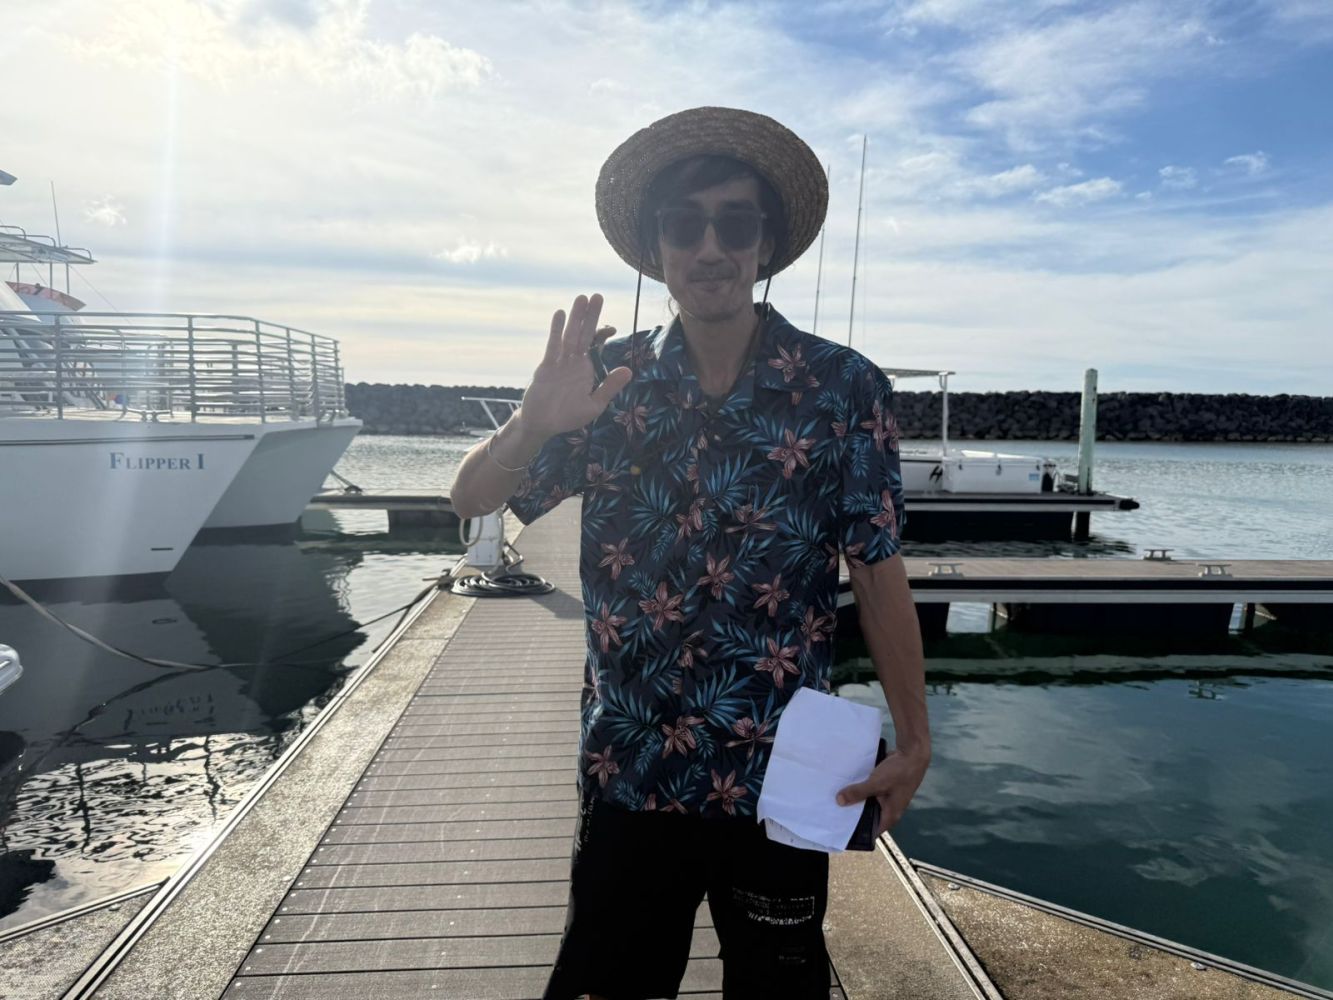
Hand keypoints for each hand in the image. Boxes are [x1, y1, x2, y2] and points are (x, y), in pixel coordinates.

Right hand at [519, 293, 632, 439]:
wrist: (542, 425)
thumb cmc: (568, 416)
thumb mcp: (594, 405)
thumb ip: (609, 387)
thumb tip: (629, 370)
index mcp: (586, 370)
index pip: (596, 346)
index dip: (603, 333)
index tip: (613, 326)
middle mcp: (573, 362)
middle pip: (584, 334)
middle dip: (590, 316)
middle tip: (597, 296)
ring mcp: (559, 363)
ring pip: (569, 336)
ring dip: (575, 317)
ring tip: (581, 298)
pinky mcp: (546, 367)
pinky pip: (552, 346)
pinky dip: (556, 330)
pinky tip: (560, 314)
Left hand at [835, 746, 929, 836]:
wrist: (912, 753)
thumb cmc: (899, 772)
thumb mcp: (876, 783)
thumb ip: (858, 792)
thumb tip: (839, 801)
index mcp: (890, 815)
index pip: (871, 831)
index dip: (856, 832)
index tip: (840, 828)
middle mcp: (889, 809)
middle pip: (867, 816)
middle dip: (852, 813)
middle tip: (833, 811)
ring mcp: (887, 797)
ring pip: (867, 802)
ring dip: (855, 798)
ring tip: (835, 798)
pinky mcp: (884, 787)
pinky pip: (869, 791)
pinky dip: (860, 788)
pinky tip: (846, 784)